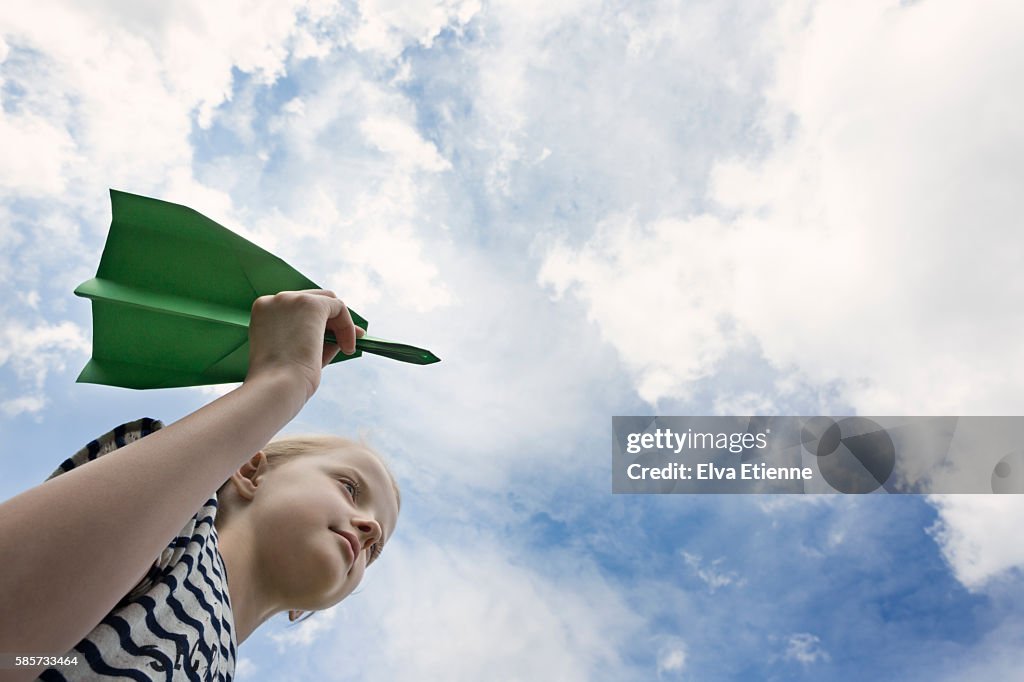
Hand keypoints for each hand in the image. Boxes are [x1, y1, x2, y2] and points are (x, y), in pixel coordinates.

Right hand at [245, 290, 365, 398]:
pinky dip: (348, 327)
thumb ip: (314, 338)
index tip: (330, 339)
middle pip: (312, 299)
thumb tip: (343, 334)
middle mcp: (275, 300)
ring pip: (327, 301)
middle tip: (345, 341)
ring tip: (346, 348)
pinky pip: (339, 308)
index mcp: (263, 311)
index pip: (295, 308)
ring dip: (341, 324)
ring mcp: (291, 299)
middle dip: (331, 319)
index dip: (316, 322)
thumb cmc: (282, 379)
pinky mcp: (311, 304)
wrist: (276, 385)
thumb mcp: (294, 354)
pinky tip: (347, 348)